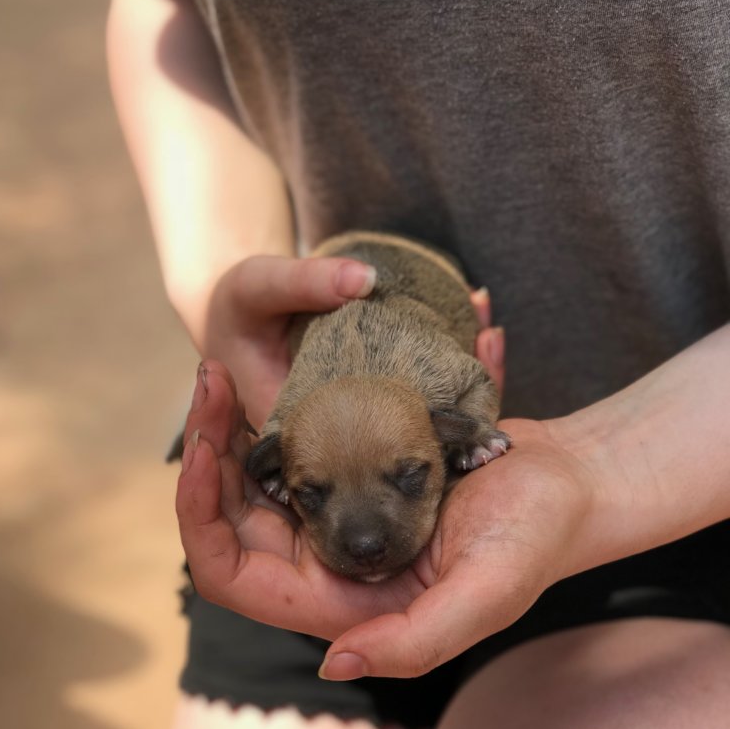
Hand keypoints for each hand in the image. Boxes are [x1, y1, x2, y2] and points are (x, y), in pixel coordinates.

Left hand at [176, 360, 584, 676]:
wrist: (570, 479)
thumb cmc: (536, 537)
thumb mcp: (486, 593)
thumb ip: (414, 640)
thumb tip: (332, 664)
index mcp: (343, 599)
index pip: (234, 576)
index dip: (201, 520)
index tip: (202, 449)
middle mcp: (330, 559)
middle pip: (232, 516)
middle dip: (208, 452)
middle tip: (208, 381)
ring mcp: (341, 513)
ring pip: (256, 477)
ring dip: (231, 427)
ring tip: (222, 372)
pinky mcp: (356, 473)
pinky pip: (298, 448)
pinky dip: (277, 414)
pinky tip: (267, 371)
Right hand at [200, 258, 504, 429]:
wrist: (239, 315)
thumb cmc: (239, 308)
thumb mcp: (258, 288)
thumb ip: (304, 283)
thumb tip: (366, 280)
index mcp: (301, 434)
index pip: (368, 448)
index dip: (421, 431)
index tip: (461, 400)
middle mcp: (337, 440)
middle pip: (406, 435)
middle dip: (455, 403)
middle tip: (490, 346)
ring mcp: (359, 423)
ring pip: (420, 413)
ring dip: (458, 376)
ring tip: (490, 329)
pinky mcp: (373, 401)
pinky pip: (419, 389)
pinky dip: (447, 360)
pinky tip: (476, 319)